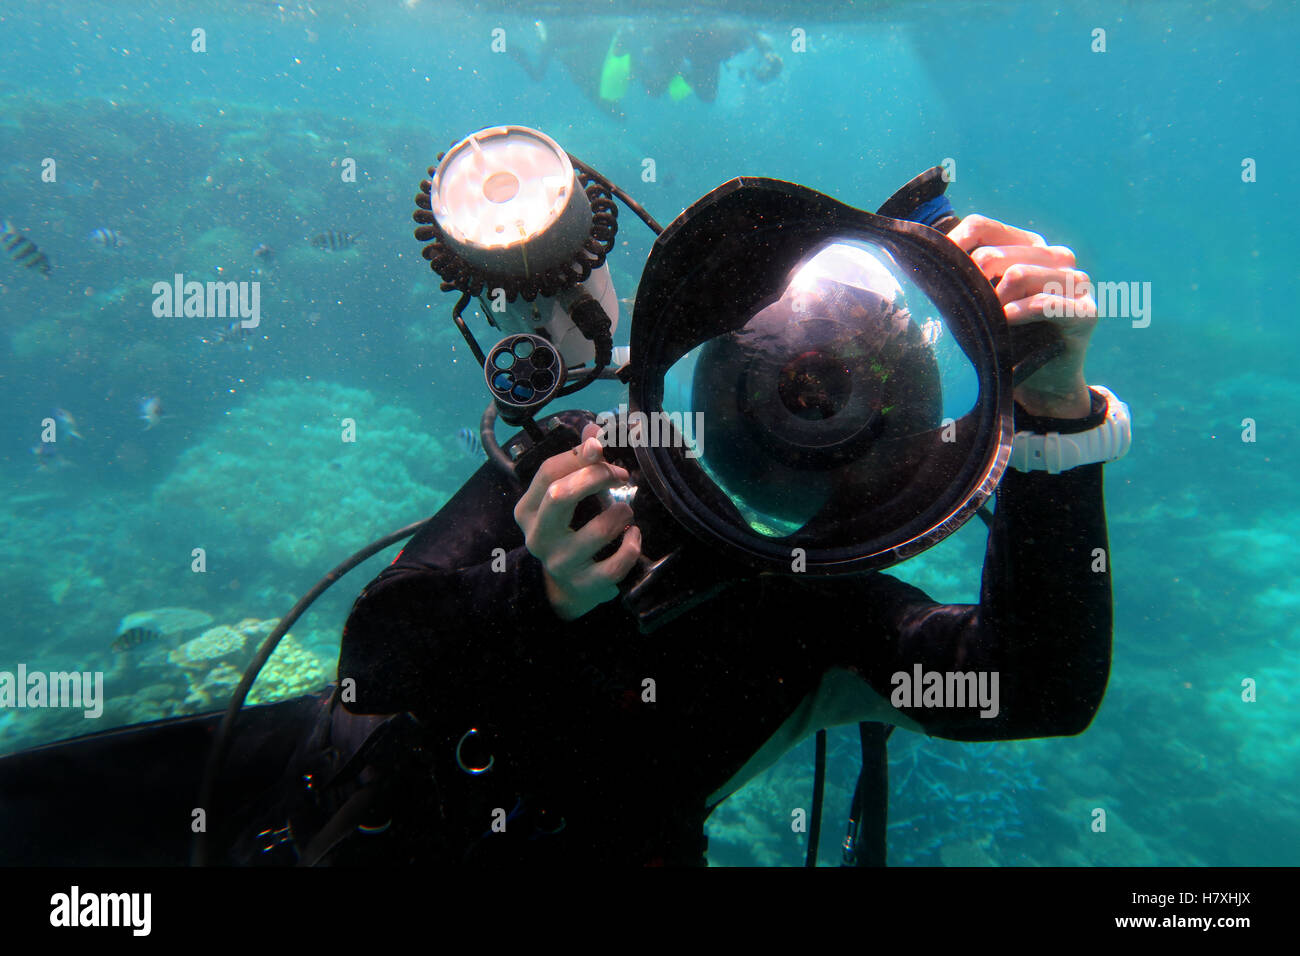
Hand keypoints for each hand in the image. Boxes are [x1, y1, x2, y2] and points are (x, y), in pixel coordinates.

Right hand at [513, 423, 642, 620]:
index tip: (603, 451)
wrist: (564, 587)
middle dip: (597, 477)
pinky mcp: (584, 585)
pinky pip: (616, 564)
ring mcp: (559, 563)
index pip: (548, 471)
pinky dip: (631, 545)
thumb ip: (578, 462)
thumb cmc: (568, 530)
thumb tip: (593, 428)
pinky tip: (633, 535)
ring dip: (621, 512)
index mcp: (526, 510)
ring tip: (626, 511)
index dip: (580, 455)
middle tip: (621, 476)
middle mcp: (537, 537)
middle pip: (561, 495)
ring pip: (598, 529)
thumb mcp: (564, 498)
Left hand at [948, 215, 1097, 418]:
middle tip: (966, 314)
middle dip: (972, 285)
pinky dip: (1018, 314)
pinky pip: (1044, 303)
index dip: (953, 246)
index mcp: (1028, 246)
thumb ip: (965, 279)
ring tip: (989, 324)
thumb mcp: (980, 304)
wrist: (1040, 382)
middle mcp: (1055, 257)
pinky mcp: (1086, 311)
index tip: (936, 275)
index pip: (980, 226)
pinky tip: (1006, 324)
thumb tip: (927, 261)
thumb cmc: (1003, 339)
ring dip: (994, 304)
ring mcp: (1076, 281)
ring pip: (1018, 274)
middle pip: (993, 254)